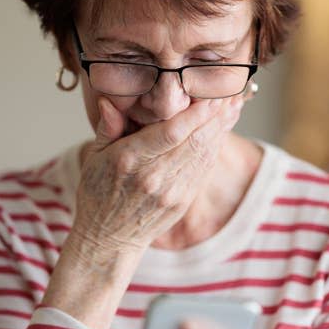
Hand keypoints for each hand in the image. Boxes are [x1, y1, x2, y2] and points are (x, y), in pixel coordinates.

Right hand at [70, 95, 241, 257]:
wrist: (108, 238)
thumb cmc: (98, 195)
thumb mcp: (94, 157)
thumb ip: (108, 127)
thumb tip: (109, 99)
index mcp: (130, 160)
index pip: (172, 132)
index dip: (196, 113)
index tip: (211, 94)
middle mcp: (154, 176)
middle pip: (195, 141)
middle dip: (216, 115)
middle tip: (231, 91)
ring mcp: (172, 191)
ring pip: (204, 154)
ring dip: (222, 129)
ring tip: (234, 104)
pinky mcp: (183, 201)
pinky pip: (204, 169)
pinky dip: (215, 148)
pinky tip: (222, 130)